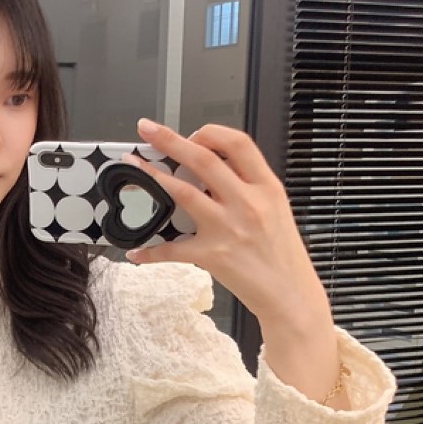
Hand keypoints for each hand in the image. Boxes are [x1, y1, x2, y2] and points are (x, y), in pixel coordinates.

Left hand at [122, 119, 330, 328]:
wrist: (290, 295)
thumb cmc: (282, 254)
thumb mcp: (276, 209)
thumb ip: (249, 186)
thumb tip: (212, 168)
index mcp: (266, 187)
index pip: (238, 144)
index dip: (210, 132)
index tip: (192, 134)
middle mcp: (247, 203)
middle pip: (203, 159)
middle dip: (170, 139)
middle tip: (147, 128)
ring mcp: (228, 228)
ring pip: (182, 192)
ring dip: (152, 176)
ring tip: (132, 165)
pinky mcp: (212, 255)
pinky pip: (172, 249)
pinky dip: (151, 251)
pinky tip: (136, 250)